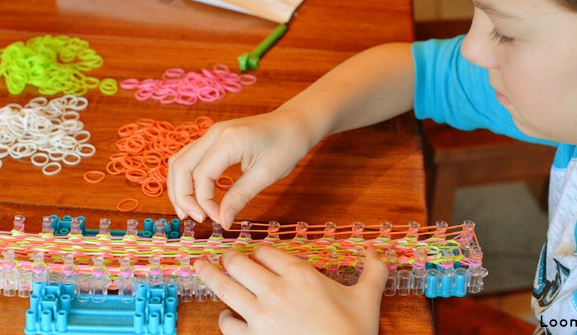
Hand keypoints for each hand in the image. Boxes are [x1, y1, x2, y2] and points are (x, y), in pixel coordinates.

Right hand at [167, 109, 313, 228]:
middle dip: (182, 196)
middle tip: (194, 219)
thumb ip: (240, 197)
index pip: (201, 176)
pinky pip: (189, 157)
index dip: (204, 202)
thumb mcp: (267, 174)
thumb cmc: (287, 145)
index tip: (220, 220)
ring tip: (188, 211)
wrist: (295, 122)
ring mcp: (212, 133)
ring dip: (179, 187)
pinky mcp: (214, 137)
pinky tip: (195, 195)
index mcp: (230, 140)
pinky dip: (186, 177)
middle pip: (181, 166)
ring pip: (180, 160)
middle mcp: (215, 133)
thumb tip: (223, 222)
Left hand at [194, 246, 387, 334]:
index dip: (258, 251)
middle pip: (239, 263)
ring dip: (211, 276)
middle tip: (223, 255)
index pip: (266, 251)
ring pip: (225, 288)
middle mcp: (275, 290)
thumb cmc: (353, 333)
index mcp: (300, 274)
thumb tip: (376, 250)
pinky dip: (225, 318)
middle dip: (229, 257)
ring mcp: (260, 316)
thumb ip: (373, 270)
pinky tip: (228, 316)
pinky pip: (227, 323)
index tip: (255, 253)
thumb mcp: (368, 298)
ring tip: (200, 268)